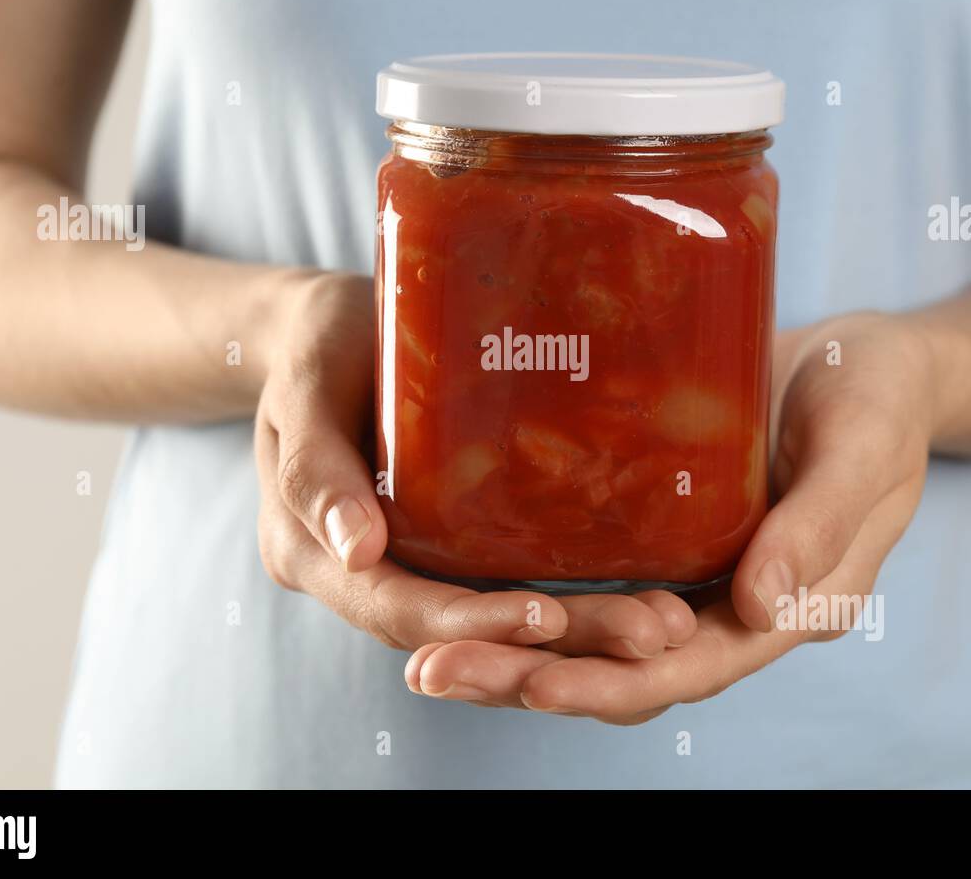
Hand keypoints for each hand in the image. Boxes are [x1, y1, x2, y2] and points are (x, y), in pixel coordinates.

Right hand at [254, 272, 695, 656]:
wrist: (333, 328)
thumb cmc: (317, 345)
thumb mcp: (305, 386)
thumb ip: (316, 466)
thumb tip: (356, 549)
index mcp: (312, 554)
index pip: (398, 610)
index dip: (472, 623)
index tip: (547, 618)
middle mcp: (364, 574)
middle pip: (461, 630)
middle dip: (556, 641)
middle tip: (650, 632)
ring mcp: (410, 561)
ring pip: (494, 614)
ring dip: (579, 628)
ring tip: (665, 623)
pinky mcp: (452, 539)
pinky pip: (507, 579)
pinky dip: (569, 592)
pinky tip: (642, 586)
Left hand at [405, 312, 933, 721]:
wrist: (861, 358)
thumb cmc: (877, 397)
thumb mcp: (863, 447)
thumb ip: (821, 525)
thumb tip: (762, 608)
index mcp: (790, 608)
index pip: (692, 669)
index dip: (612, 683)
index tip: (531, 684)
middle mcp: (730, 608)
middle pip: (627, 668)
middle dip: (532, 679)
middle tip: (435, 675)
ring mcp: (692, 575)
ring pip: (598, 635)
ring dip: (518, 650)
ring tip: (428, 654)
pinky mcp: (661, 534)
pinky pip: (594, 579)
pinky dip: (534, 596)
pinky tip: (463, 589)